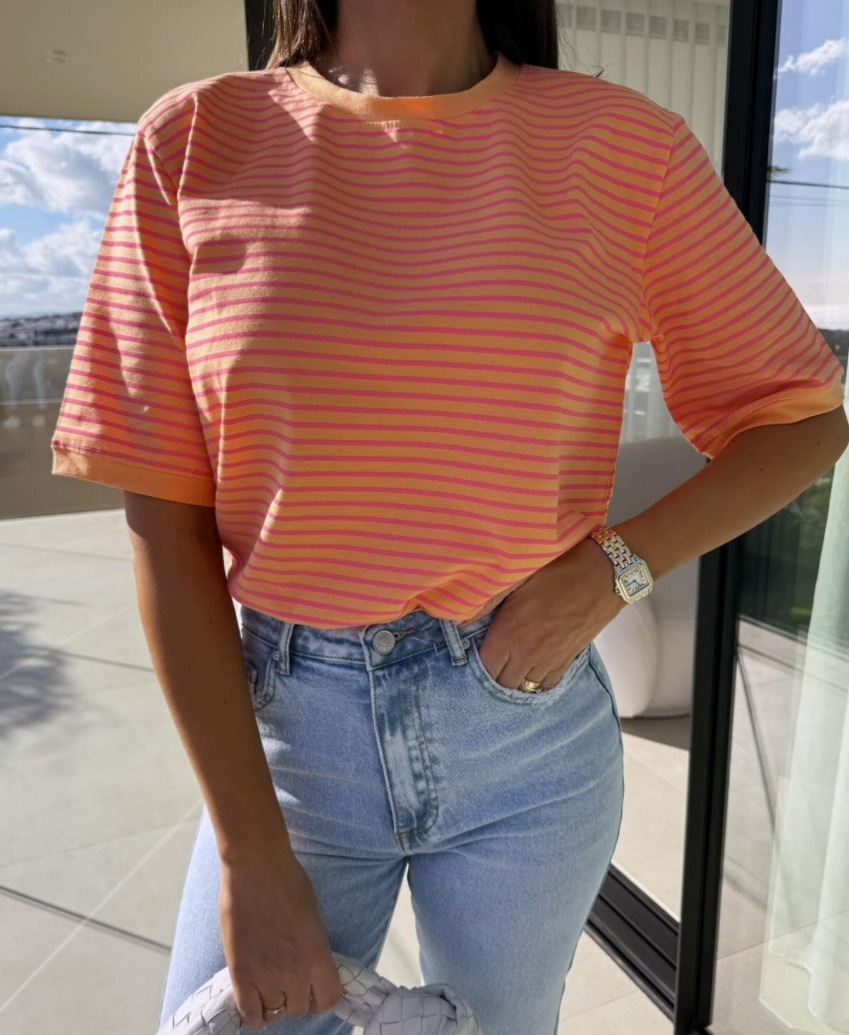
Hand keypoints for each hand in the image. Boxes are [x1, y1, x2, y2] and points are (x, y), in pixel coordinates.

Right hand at [219, 847, 343, 1029]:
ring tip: (270, 988)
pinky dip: (254, 1014)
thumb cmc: (288, 881)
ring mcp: (266, 976)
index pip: (329, 999)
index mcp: (318, 956)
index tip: (315, 992)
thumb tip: (310, 967)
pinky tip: (255, 1002)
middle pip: (300, 1008)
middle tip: (289, 983)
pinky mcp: (241, 974)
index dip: (322, 999)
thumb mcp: (314, 918)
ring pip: (275, 1013)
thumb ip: (313, 949)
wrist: (256, 866)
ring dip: (275, 1003)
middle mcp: (295, 973)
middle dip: (296, 997)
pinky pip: (249, 1014)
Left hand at [475, 536, 626, 690]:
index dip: (477, 662)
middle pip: (502, 683)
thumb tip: (458, 620)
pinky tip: (532, 670)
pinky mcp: (568, 662)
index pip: (483, 667)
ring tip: (510, 665)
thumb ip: (486, 601)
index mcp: (508, 635)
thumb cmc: (556, 570)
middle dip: (494, 674)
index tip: (476, 650)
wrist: (602, 574)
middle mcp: (526, 655)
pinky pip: (547, 685)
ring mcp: (549, 662)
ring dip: (514, 680)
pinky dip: (537, 682)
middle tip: (492, 658)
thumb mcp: (516, 578)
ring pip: (524, 687)